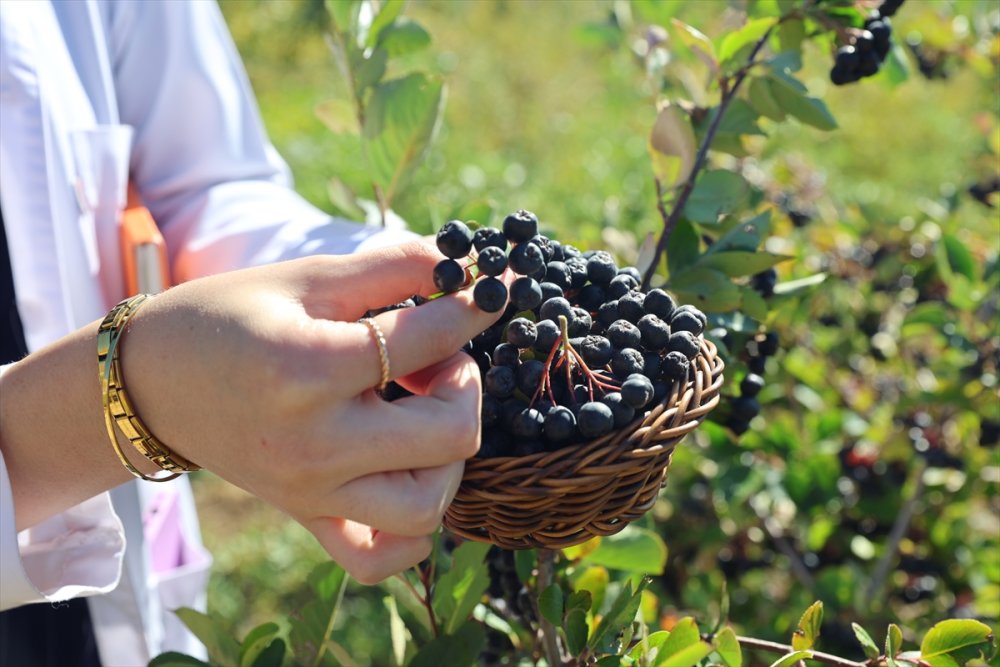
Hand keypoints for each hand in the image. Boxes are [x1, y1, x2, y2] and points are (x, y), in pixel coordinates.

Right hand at [122, 240, 500, 582]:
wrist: (151, 381)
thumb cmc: (225, 317)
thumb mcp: (304, 278)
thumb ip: (388, 266)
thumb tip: (460, 263)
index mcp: (309, 369)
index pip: (428, 342)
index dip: (473, 309)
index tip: (490, 291)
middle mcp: (315, 444)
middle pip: (451, 435)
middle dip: (466, 384)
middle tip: (438, 357)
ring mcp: (313, 492)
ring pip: (429, 504)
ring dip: (448, 454)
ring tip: (422, 412)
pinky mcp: (308, 517)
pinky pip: (380, 558)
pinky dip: (412, 531)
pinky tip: (411, 477)